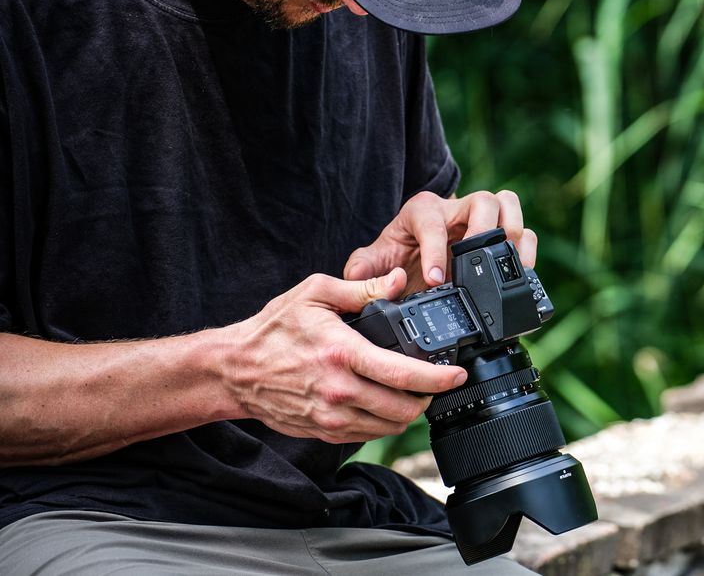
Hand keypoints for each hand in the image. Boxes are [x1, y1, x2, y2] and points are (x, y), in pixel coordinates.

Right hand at [223, 268, 466, 442]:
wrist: (233, 369)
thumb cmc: (272, 329)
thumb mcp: (315, 294)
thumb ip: (362, 288)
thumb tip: (398, 280)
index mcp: (342, 354)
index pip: (403, 374)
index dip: (438, 379)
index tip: (457, 374)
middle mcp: (339, 390)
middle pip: (402, 409)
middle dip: (426, 398)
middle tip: (433, 384)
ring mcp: (331, 416)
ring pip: (387, 426)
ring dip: (406, 413)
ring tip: (411, 394)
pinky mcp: (323, 431)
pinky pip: (366, 435)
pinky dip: (382, 423)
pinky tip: (382, 404)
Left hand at [342, 190, 537, 292]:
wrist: (416, 257)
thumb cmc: (398, 255)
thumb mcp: (372, 262)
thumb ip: (362, 272)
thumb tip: (371, 280)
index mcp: (422, 211)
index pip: (432, 221)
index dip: (435, 251)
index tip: (437, 280)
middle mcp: (456, 209)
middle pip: (482, 200)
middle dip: (484, 231)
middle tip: (479, 263)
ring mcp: (482, 219)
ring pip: (508, 205)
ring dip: (512, 234)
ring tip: (506, 266)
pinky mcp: (502, 234)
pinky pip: (527, 231)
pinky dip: (528, 251)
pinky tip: (521, 274)